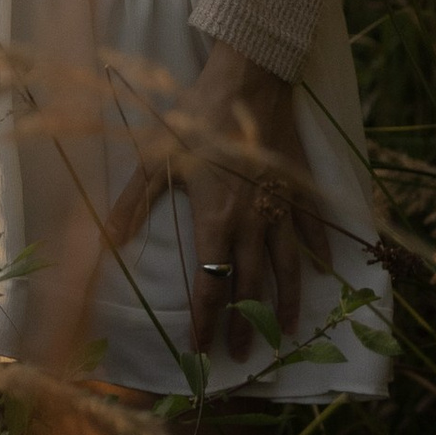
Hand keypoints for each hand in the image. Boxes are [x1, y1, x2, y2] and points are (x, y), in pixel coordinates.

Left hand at [112, 42, 330, 355]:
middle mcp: (252, 223)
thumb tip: (108, 241)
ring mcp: (280, 206)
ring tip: (286, 329)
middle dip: (246, 323)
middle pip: (250, 285)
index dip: (205, 321)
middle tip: (245, 354)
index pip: (211, 285)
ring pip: (288, 265)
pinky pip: (313, 226)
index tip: (201, 349)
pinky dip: (320, 250)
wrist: (247, 80)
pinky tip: (327, 270)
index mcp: (216, 221)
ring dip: (286, 301)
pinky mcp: (299, 186)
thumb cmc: (196, 118)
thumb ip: (133, 204)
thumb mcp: (155, 160)